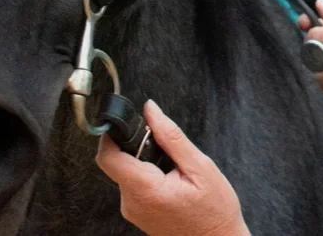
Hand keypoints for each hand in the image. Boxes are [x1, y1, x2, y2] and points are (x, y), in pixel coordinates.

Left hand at [95, 100, 249, 235]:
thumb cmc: (214, 210)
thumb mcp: (200, 167)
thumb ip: (171, 136)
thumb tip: (150, 110)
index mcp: (145, 189)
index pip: (108, 157)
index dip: (112, 134)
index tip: (127, 122)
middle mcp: (132, 203)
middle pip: (117, 162)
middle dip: (136, 146)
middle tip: (164, 146)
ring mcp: (133, 210)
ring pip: (126, 172)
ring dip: (144, 161)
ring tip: (173, 167)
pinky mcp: (137, 213)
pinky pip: (133, 185)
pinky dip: (147, 175)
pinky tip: (170, 179)